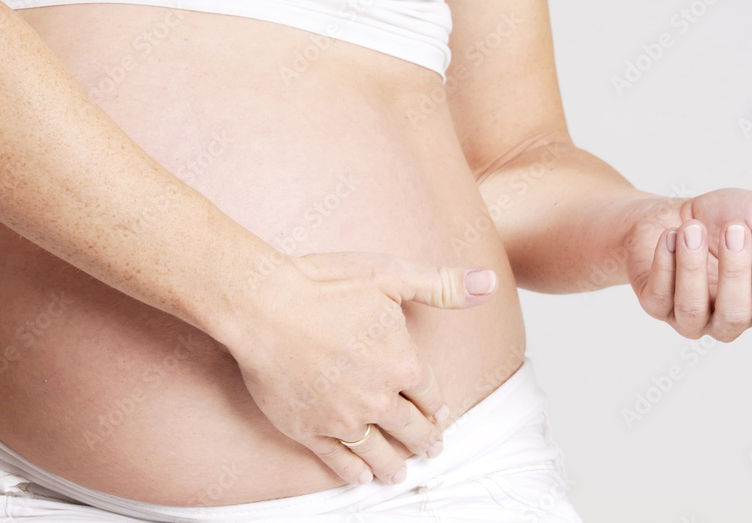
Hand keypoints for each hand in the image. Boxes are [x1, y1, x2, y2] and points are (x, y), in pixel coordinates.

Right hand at [224, 251, 497, 485]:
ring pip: (377, 451)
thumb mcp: (391, 275)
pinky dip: (351, 471)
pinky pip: (336, 459)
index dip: (436, 405)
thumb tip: (489, 283)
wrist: (263, 305)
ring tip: (400, 473)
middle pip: (409, 427)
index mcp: (401, 363)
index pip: (429, 393)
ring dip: (392, 463)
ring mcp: (341, 417)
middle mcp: (377, 397)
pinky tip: (359, 476)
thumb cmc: (324, 284)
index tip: (439, 415)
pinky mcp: (306, 428)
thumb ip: (442, 285)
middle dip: (423, 439)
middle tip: (431, 447)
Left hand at [625, 188, 751, 340]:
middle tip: (733, 229)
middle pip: (734, 315)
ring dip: (693, 265)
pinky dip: (664, 262)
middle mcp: (726, 319)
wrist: (673, 212)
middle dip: (734, 271)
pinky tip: (669, 235)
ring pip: (692, 309)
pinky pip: (659, 296)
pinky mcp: (656, 306)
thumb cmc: (725, 219)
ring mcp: (689, 317)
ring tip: (693, 228)